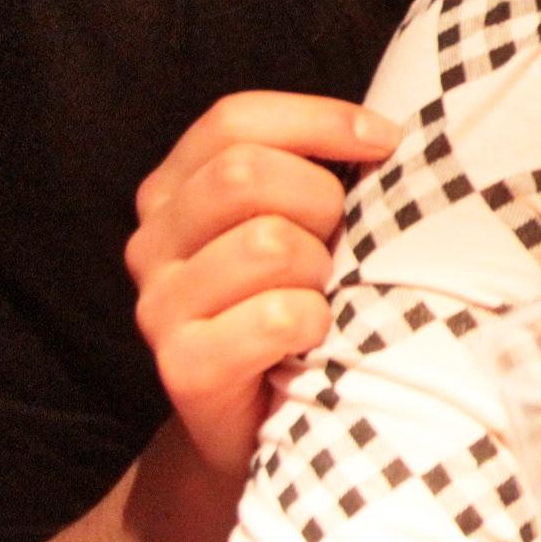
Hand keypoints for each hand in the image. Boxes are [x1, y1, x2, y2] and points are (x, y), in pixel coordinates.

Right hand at [125, 91, 398, 474]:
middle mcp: (152, 242)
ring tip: (323, 296)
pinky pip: (273, 316)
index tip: (385, 142)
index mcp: (175, 190)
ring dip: (321, 269)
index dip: (317, 120)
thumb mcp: (305, 223)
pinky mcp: (181, 368)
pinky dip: (314, 322)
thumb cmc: (302, 299)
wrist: (270, 421)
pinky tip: (314, 339)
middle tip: (342, 244)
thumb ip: (319, 171)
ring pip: (266, 243)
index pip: (233, 120)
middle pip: (244, 174)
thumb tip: (388, 132)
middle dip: (321, 201)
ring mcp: (158, 306)